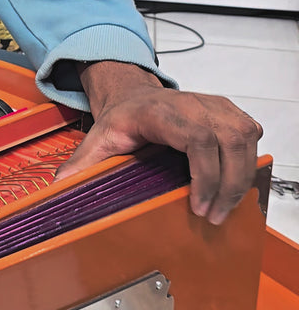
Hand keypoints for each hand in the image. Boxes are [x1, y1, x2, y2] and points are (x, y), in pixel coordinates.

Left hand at [55, 61, 262, 224]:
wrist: (133, 94)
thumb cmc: (123, 117)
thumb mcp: (98, 139)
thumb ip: (82, 164)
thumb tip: (59, 188)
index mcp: (162, 112)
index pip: (197, 138)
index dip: (205, 174)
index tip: (199, 205)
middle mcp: (193, 103)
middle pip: (228, 141)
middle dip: (228, 184)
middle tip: (214, 215)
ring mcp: (214, 105)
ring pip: (245, 137)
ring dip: (241, 176)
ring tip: (226, 206)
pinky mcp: (228, 111)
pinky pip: (250, 132)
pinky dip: (249, 158)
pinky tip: (237, 181)